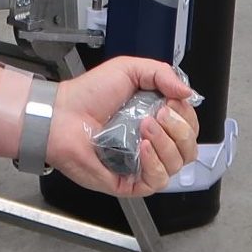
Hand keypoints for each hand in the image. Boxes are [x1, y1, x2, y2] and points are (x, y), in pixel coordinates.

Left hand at [49, 57, 200, 196]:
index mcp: (156, 118)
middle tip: (159, 114)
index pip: (189, 126)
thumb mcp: (128, 69)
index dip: (187, 116)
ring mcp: (142, 163)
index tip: (173, 103)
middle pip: (189, 147)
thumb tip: (188, 93)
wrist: (62, 115)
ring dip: (166, 144)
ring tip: (145, 127)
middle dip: (180, 129)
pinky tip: (143, 147)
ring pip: (177, 164)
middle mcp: (152, 142)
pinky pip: (157, 181)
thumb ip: (162, 73)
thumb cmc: (88, 94)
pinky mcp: (130, 182)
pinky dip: (155, 163)